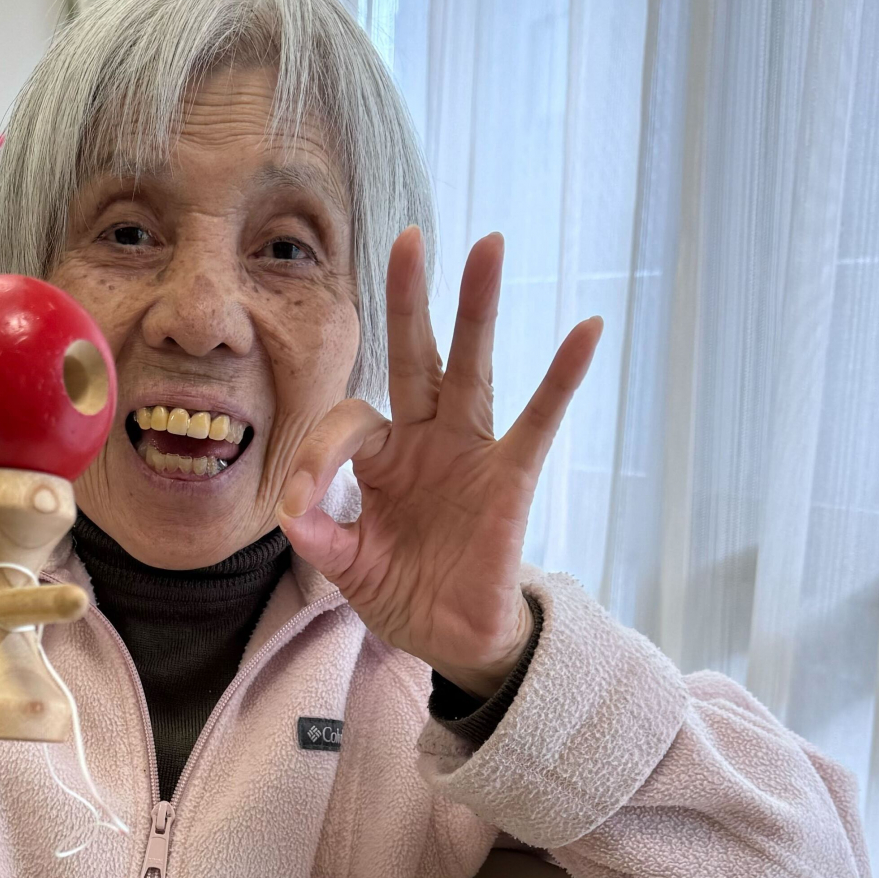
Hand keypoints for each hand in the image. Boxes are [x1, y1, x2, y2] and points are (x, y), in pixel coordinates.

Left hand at [277, 231, 601, 693]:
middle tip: (409, 238)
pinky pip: (538, 420)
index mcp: (382, 457)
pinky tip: (587, 331)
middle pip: (415, 356)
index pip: (347, 425)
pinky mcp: (510, 476)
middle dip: (410, 299)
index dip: (317, 458)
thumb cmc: (403, 592)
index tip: (298, 505)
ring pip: (472, 368)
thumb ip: (321, 538)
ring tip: (488, 245)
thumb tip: (291, 512)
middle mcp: (426, 439)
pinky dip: (562, 377)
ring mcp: (470, 451)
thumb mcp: (348, 568)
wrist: (453, 639)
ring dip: (477, 310)